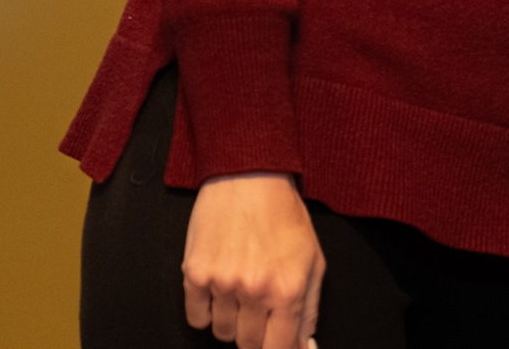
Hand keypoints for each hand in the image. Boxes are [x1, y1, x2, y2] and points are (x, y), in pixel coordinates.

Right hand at [182, 171, 324, 348]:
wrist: (248, 178)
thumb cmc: (282, 215)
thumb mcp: (313, 258)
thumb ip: (310, 306)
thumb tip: (303, 342)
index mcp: (288, 288)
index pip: (279, 348)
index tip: (278, 346)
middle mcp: (254, 290)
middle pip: (249, 345)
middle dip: (257, 335)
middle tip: (260, 312)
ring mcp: (222, 283)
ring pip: (222, 333)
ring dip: (232, 321)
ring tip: (241, 292)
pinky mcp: (195, 274)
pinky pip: (196, 318)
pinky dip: (206, 311)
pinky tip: (219, 289)